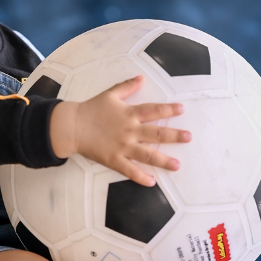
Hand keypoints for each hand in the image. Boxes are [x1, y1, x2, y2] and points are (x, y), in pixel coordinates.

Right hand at [49, 76, 190, 185]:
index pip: (153, 110)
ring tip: (178, 165)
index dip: (169, 110)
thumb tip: (142, 78)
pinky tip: (152, 182)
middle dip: (174, 136)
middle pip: (156, 134)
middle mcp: (129, 131)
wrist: (72, 126)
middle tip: (189, 137)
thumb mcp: (110, 94)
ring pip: (147, 155)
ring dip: (164, 161)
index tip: (182, 109)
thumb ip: (127, 86)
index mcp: (129, 113)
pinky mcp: (114, 160)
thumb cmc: (91, 109)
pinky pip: (130, 171)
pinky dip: (141, 177)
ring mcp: (123, 147)